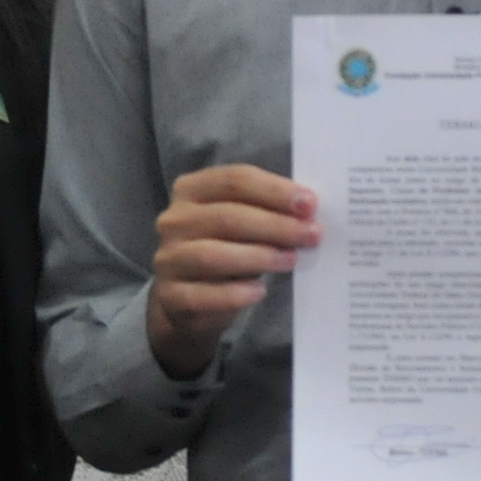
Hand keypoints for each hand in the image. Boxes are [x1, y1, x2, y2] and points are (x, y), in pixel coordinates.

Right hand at [147, 163, 316, 377]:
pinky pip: (202, 295)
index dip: (274, 190)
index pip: (234, 180)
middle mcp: (174, 220)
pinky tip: (259, 291)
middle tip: (311, 234)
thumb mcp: (242, 223)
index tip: (309, 203)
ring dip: (259, 256)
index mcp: (191, 189)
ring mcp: (168, 258)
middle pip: (227, 216)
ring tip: (291, 260)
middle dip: (275, 224)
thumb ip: (267, 211)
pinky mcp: (171, 295)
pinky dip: (234, 294)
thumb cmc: (224, 249)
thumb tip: (308, 212)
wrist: (187, 300)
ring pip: (213, 254)